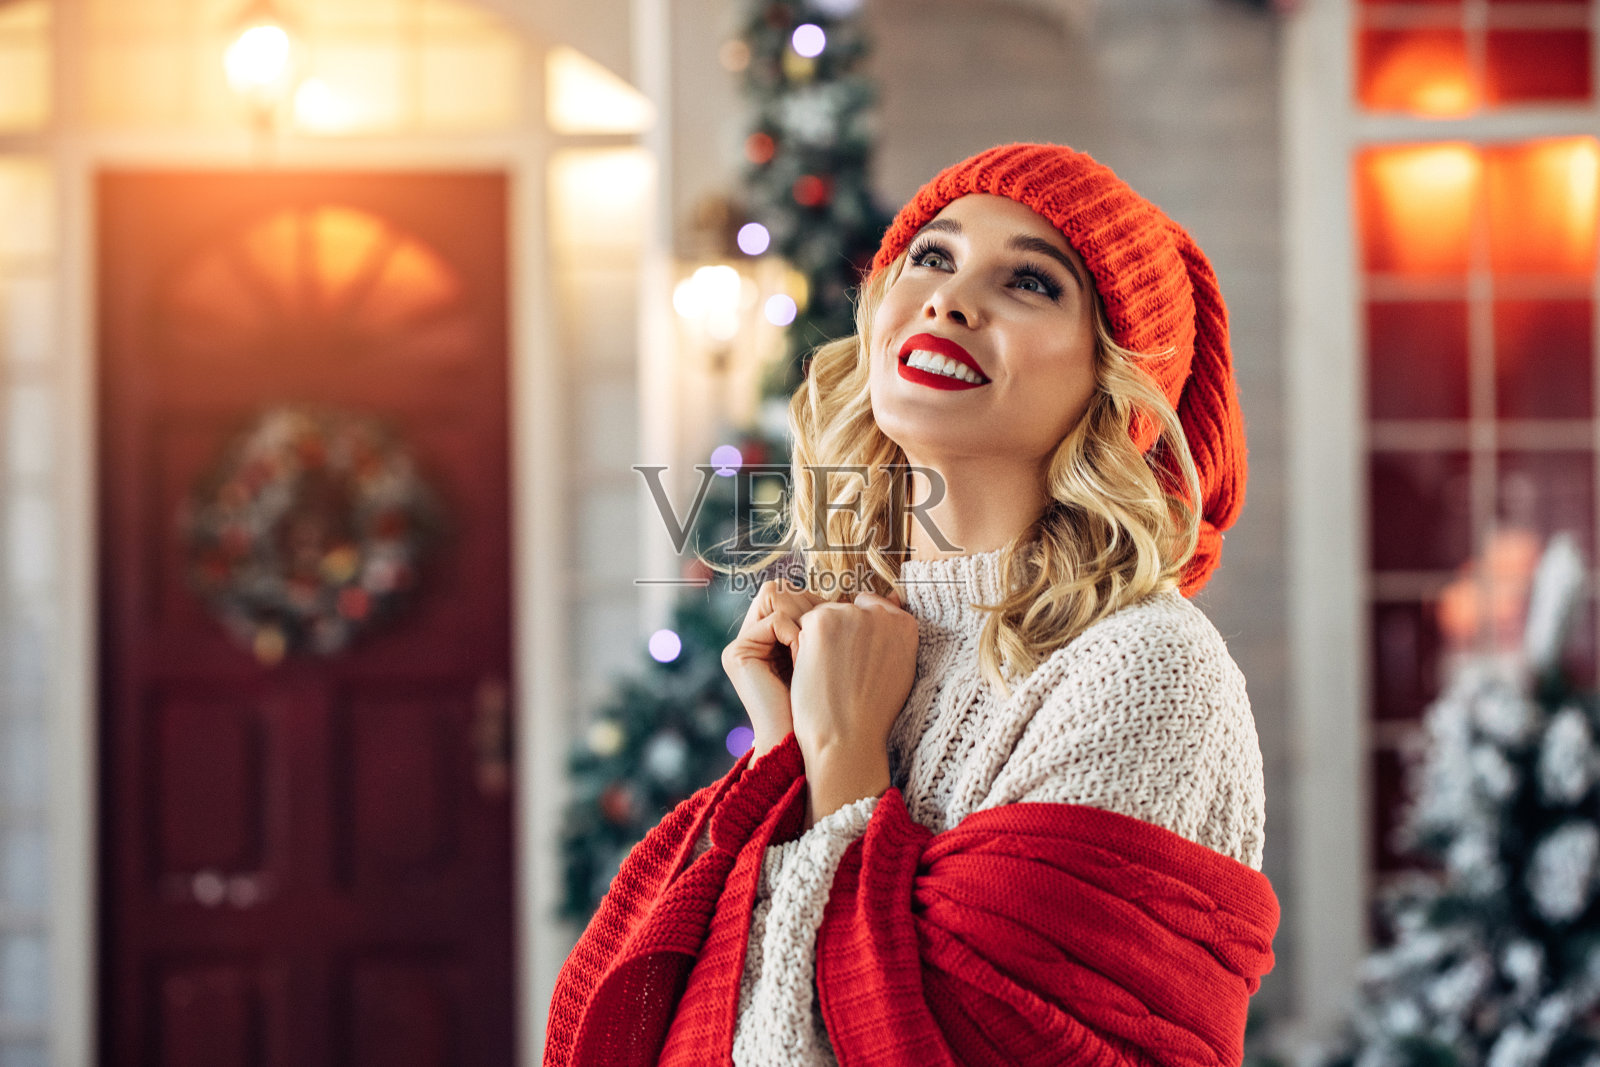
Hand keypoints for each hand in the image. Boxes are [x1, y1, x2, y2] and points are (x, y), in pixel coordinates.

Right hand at [721, 578, 825, 758]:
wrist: (809, 744)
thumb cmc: (829, 702)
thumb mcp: (831, 653)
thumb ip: (830, 622)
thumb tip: (870, 592)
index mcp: (770, 636)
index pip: (790, 591)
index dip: (816, 603)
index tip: (836, 629)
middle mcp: (751, 637)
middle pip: (782, 589)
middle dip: (811, 609)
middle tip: (826, 641)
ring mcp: (740, 644)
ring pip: (778, 597)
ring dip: (805, 622)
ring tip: (814, 653)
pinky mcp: (737, 653)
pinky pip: (776, 619)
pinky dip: (796, 637)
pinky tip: (804, 661)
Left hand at [787, 589, 918, 824]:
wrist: (847, 738)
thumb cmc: (871, 714)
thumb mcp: (899, 671)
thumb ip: (893, 637)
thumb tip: (890, 603)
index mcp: (905, 624)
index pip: (871, 608)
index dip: (856, 635)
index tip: (855, 659)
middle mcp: (881, 613)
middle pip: (846, 609)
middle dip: (838, 633)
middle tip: (839, 671)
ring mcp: (851, 615)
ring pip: (824, 616)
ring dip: (820, 638)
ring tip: (828, 674)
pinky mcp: (822, 622)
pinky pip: (804, 624)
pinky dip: (803, 645)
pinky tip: (813, 670)